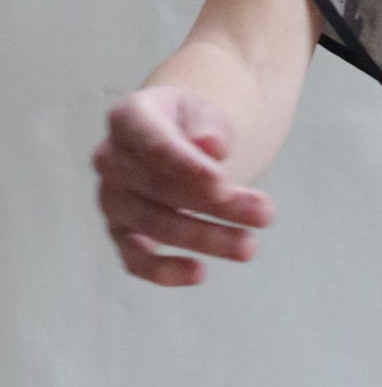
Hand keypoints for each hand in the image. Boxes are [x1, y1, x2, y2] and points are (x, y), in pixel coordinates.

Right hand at [93, 85, 273, 286]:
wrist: (183, 142)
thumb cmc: (193, 126)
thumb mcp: (207, 113)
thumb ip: (209, 125)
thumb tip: (211, 146)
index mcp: (129, 119)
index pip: (153, 143)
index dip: (187, 165)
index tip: (224, 184)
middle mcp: (111, 160)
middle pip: (159, 188)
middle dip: (215, 204)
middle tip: (265, 214)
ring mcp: (113, 198)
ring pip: (153, 225)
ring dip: (204, 238)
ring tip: (249, 245)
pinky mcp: (121, 232)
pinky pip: (134, 258)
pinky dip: (163, 271)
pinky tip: (199, 273)